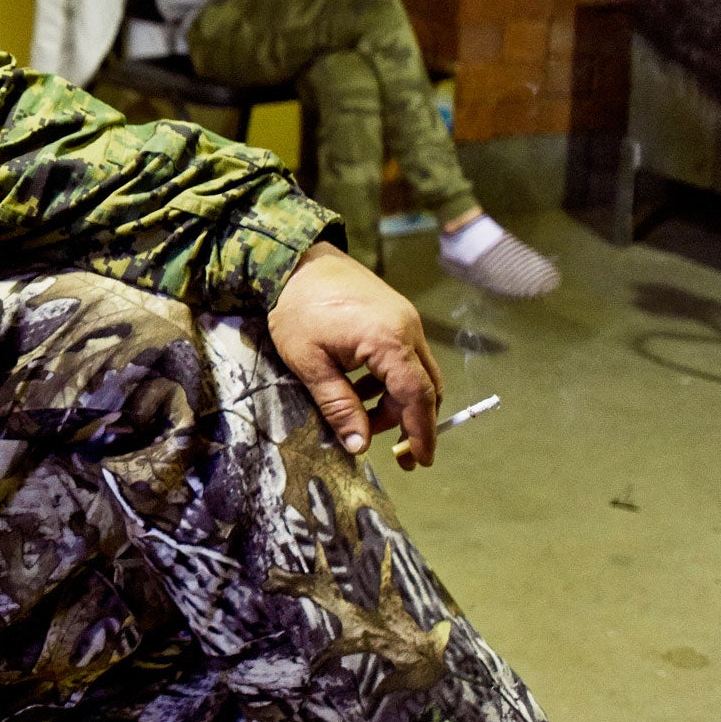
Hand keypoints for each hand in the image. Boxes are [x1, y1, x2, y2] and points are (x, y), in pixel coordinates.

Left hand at [267, 242, 443, 469]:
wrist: (294, 260)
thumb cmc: (296, 309)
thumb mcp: (310, 363)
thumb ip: (338, 405)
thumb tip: (359, 446)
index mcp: (389, 341)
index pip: (417, 397)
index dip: (421, 433)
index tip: (420, 461)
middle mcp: (408, 328)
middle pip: (426, 387)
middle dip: (413, 422)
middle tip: (394, 451)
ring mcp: (405, 319)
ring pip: (417, 372)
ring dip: (396, 401)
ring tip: (362, 417)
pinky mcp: (396, 314)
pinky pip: (405, 355)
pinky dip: (390, 379)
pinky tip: (360, 388)